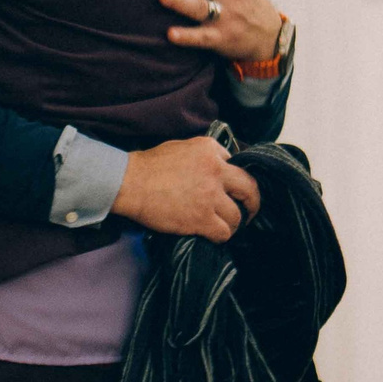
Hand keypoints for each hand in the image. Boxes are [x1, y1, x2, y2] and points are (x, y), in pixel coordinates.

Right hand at [112, 136, 261, 241]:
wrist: (129, 183)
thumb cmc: (149, 165)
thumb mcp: (180, 146)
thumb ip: (202, 154)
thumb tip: (217, 163)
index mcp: (209, 150)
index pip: (235, 164)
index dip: (233, 179)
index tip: (231, 188)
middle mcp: (215, 171)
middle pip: (249, 188)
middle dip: (253, 201)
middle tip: (250, 209)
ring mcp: (210, 196)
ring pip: (237, 216)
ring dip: (233, 223)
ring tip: (226, 226)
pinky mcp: (201, 218)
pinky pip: (223, 232)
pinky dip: (221, 235)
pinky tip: (214, 235)